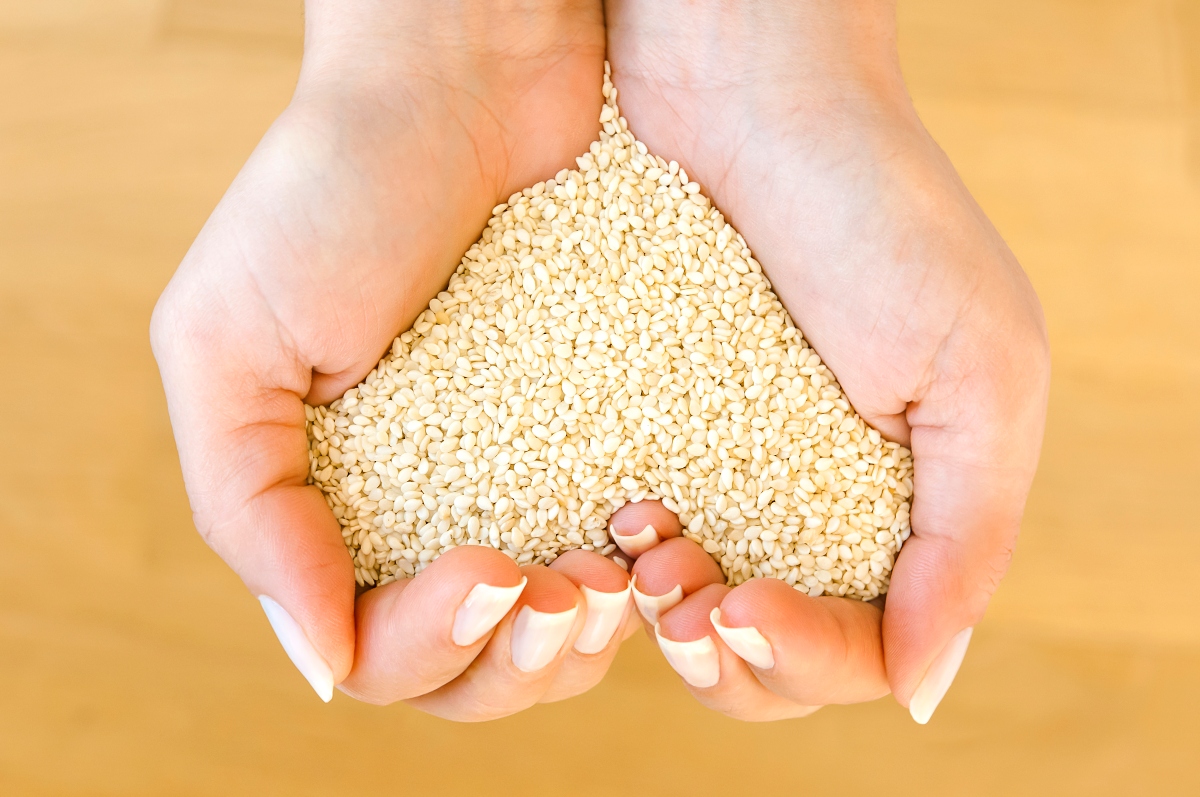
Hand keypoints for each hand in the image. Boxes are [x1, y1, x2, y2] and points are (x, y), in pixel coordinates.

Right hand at [151, 0, 639, 718]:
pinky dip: (643, 572)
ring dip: (587, 643)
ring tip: (616, 575)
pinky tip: (657, 530)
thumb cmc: (330, 191)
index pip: (377, 651)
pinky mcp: (594, 434)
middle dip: (521, 664)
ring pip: (553, 634)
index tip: (489, 572)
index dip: (429, 646)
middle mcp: (425, 511)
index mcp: (330, 509)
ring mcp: (514, 480)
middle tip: (567, 592)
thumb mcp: (227, 341)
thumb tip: (319, 660)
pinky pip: (621, 545)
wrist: (465, 79)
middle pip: (473, 672)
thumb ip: (247, 505)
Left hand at [606, 0, 1049, 720]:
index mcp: (896, 501)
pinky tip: (602, 517)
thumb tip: (922, 690)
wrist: (743, 85)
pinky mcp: (643, 416)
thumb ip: (969, 537)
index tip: (745, 608)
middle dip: (721, 653)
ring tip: (636, 555)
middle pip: (761, 654)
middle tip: (680, 594)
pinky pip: (622, 523)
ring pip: (685, 605)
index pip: (855, 650)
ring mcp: (721, 461)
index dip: (801, 661)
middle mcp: (804, 494)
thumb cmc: (876, 210)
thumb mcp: (978, 371)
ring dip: (658, 616)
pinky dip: (612, 552)